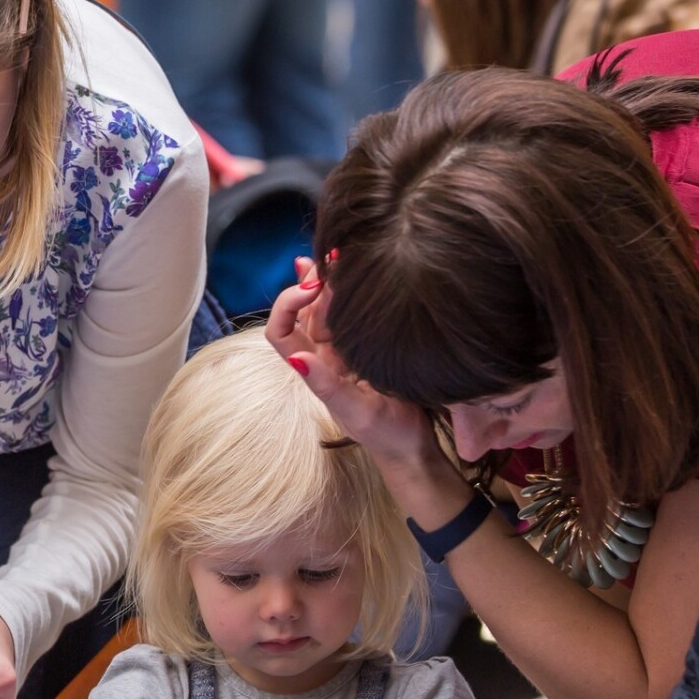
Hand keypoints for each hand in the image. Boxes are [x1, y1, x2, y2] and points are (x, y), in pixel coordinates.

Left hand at [265, 258, 437, 469]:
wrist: (416, 446)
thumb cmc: (388, 433)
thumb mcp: (357, 411)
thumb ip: (327, 386)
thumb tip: (297, 360)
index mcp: (314, 370)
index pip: (281, 331)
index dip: (287, 304)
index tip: (313, 286)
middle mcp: (324, 356)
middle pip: (304, 310)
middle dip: (311, 281)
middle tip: (331, 254)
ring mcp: (345, 348)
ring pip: (328, 306)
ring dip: (330, 279)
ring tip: (341, 251)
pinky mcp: (367, 343)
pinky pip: (352, 311)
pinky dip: (349, 288)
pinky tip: (353, 265)